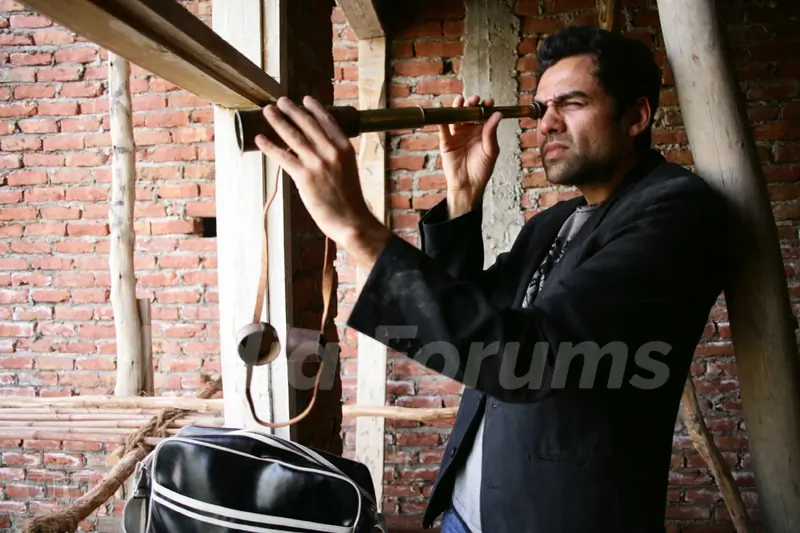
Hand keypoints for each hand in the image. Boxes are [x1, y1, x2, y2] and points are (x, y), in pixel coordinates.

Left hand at [254, 96, 389, 267]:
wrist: (351, 220)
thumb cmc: (350, 199)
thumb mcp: (348, 169)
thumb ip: (334, 156)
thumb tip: (315, 147)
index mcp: (345, 148)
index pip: (328, 121)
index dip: (315, 108)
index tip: (305, 99)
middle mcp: (331, 151)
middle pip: (307, 124)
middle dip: (292, 110)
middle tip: (280, 101)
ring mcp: (317, 163)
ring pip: (293, 136)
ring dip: (278, 121)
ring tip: (268, 111)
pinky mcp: (304, 177)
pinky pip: (283, 156)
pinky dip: (269, 146)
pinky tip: (260, 138)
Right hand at [438, 95, 501, 217]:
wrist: (468, 185)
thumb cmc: (482, 169)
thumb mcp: (490, 150)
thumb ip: (491, 132)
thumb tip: (498, 114)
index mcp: (482, 131)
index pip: (483, 114)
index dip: (485, 106)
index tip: (488, 102)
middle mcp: (469, 130)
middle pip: (468, 112)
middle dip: (471, 104)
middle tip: (473, 101)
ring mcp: (456, 135)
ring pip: (455, 117)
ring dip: (457, 108)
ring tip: (460, 101)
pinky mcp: (446, 142)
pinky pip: (443, 130)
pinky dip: (442, 121)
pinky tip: (444, 115)